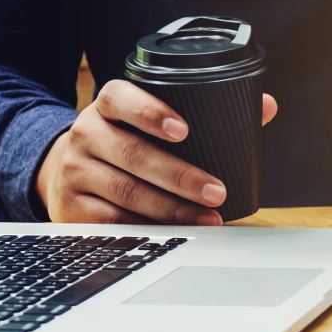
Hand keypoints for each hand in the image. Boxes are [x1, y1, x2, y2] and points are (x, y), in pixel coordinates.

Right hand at [35, 80, 278, 223]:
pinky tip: (176, 232)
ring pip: (126, 192)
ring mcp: (76, 171)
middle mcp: (87, 134)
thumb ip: (205, 112)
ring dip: (172, 208)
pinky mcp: (74, 207)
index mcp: (108, 107)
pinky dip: (150, 228)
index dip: (150, 111)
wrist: (65, 170)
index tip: (183, 130)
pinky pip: (114, 221)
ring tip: (208, 218)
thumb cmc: (125, 143)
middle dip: (180, 176)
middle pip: (132, 154)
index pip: (120, 98)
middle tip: (216, 191)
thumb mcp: (151, 121)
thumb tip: (266, 106)